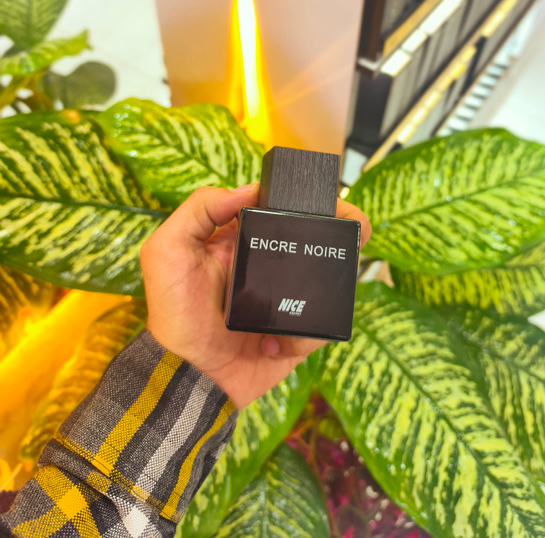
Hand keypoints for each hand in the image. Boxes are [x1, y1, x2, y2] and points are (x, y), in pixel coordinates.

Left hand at [140, 184, 370, 408]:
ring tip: (335, 274)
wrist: (188, 377)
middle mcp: (265, 266)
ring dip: (336, 277)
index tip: (324, 197)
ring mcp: (283, 300)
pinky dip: (309, 330)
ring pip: (326, 278)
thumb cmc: (173, 313)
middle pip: (312, 238)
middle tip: (353, 229)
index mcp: (240, 240)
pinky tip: (281, 339)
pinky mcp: (295, 334)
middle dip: (338, 230)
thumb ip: (200, 210)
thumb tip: (250, 189)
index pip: (278, 210)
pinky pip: (320, 324)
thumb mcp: (168, 250)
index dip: (304, 199)